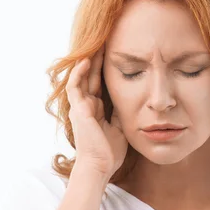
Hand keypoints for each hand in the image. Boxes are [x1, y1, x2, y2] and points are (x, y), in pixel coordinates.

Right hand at [65, 47, 127, 179]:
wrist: (101, 165)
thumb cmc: (111, 151)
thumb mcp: (121, 126)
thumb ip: (122, 112)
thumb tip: (133, 100)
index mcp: (96, 110)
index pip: (100, 84)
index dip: (106, 70)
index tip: (117, 56)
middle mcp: (87, 106)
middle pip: (91, 77)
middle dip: (98, 61)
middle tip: (106, 43)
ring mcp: (81, 106)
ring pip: (82, 78)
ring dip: (88, 62)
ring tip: (97, 45)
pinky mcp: (78, 109)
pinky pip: (75, 86)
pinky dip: (80, 73)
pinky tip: (87, 60)